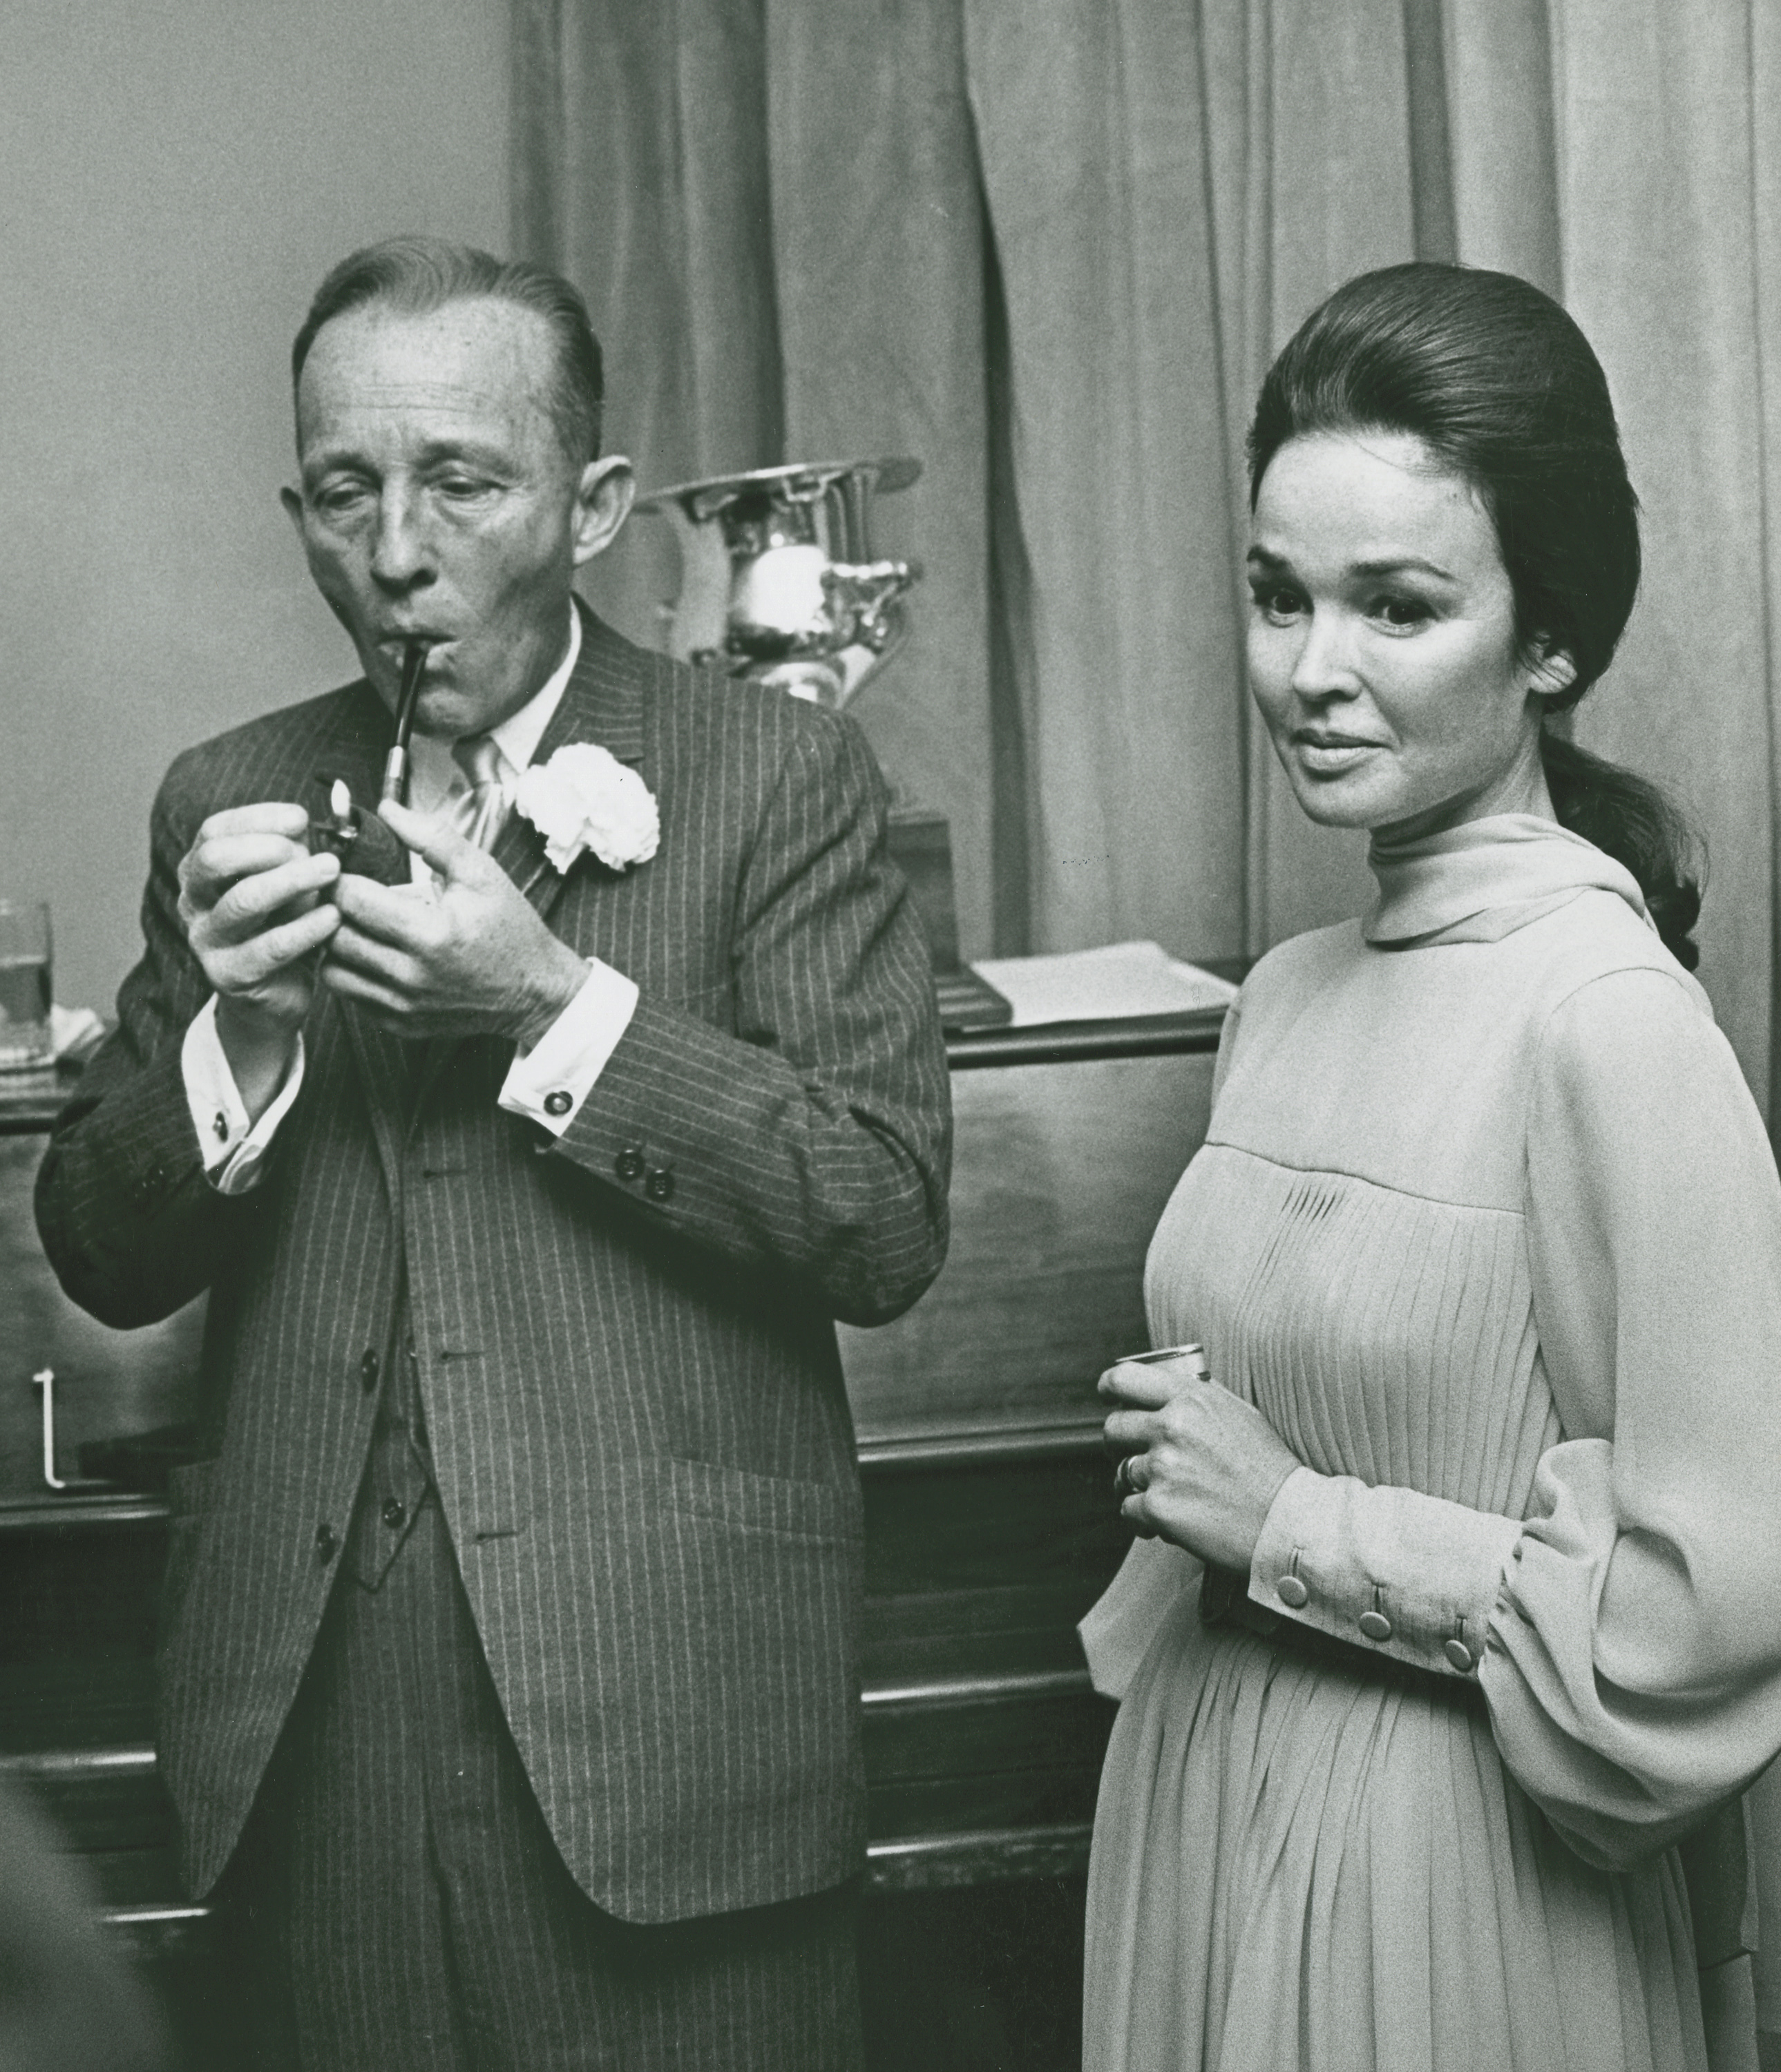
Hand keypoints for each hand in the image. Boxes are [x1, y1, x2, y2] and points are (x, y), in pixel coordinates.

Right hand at [177, 804, 341, 1107]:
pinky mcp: (230, 975)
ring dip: (293, 880)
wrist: (276, 996)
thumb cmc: (284, 926)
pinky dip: (307, 927)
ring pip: (244, 901)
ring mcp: (207, 940)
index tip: (301, 817)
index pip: (215, 831)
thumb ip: (291, 852)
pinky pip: (271, 946)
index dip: (257, 817)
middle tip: (314, 852)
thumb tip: (304, 823)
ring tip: (332, 871)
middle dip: (267, 847)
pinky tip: (333, 916)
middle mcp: (194, 901)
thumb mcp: (287, 882)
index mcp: (201, 871)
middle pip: (215, 860)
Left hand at [320, 800, 588, 1044]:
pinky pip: (351, 996)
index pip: (351, 900)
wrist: (534, 991)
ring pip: (332, 970)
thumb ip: (432, 837)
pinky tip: (371, 953)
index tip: (344, 869)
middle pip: (334, 935)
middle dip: (331, 908)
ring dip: (334, 943)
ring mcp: (404, 1005)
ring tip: (354, 924)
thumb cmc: (510, 929)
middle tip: (344, 893)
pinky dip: (351, 972)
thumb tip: (387, 809)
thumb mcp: (481, 873)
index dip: (338, 877)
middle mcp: (411, 975)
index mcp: (430, 932)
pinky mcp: (400, 1024)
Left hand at [1100, 1357, 1299, 1571]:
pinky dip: (1144, 1519)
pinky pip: (1128, 1509)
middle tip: (1138, 1457)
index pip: (1123, 1379)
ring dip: (1139, 1486)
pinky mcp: (1158, 1507)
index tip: (1109, 1398)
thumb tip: (1167, 1390)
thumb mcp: (1239, 1414)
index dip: (1109, 1388)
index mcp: (1190, 1398)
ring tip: (1171, 1496)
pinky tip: (1170, 1522)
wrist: (1289, 1521)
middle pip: (1113, 1428)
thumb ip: (1199, 1399)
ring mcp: (1162, 1467)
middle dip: (1119, 1445)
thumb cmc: (1269, 1470)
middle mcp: (1172, 1427)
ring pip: (1122, 1472)